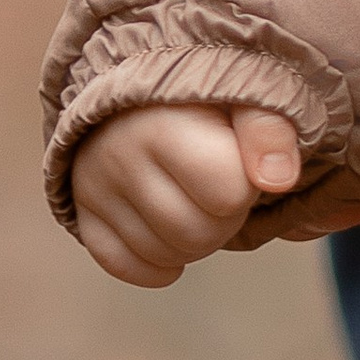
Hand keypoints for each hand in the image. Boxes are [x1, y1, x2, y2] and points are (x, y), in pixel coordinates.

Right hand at [69, 104, 302, 285]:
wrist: (144, 93)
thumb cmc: (206, 99)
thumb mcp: (245, 96)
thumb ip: (269, 131)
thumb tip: (277, 180)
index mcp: (161, 125)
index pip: (227, 195)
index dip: (244, 186)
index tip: (236, 161)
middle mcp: (118, 157)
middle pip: (197, 235)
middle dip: (225, 219)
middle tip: (218, 188)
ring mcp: (93, 187)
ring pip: (165, 255)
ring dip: (194, 240)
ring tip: (194, 199)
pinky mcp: (81, 211)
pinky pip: (124, 266)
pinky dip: (156, 263)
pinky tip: (169, 232)